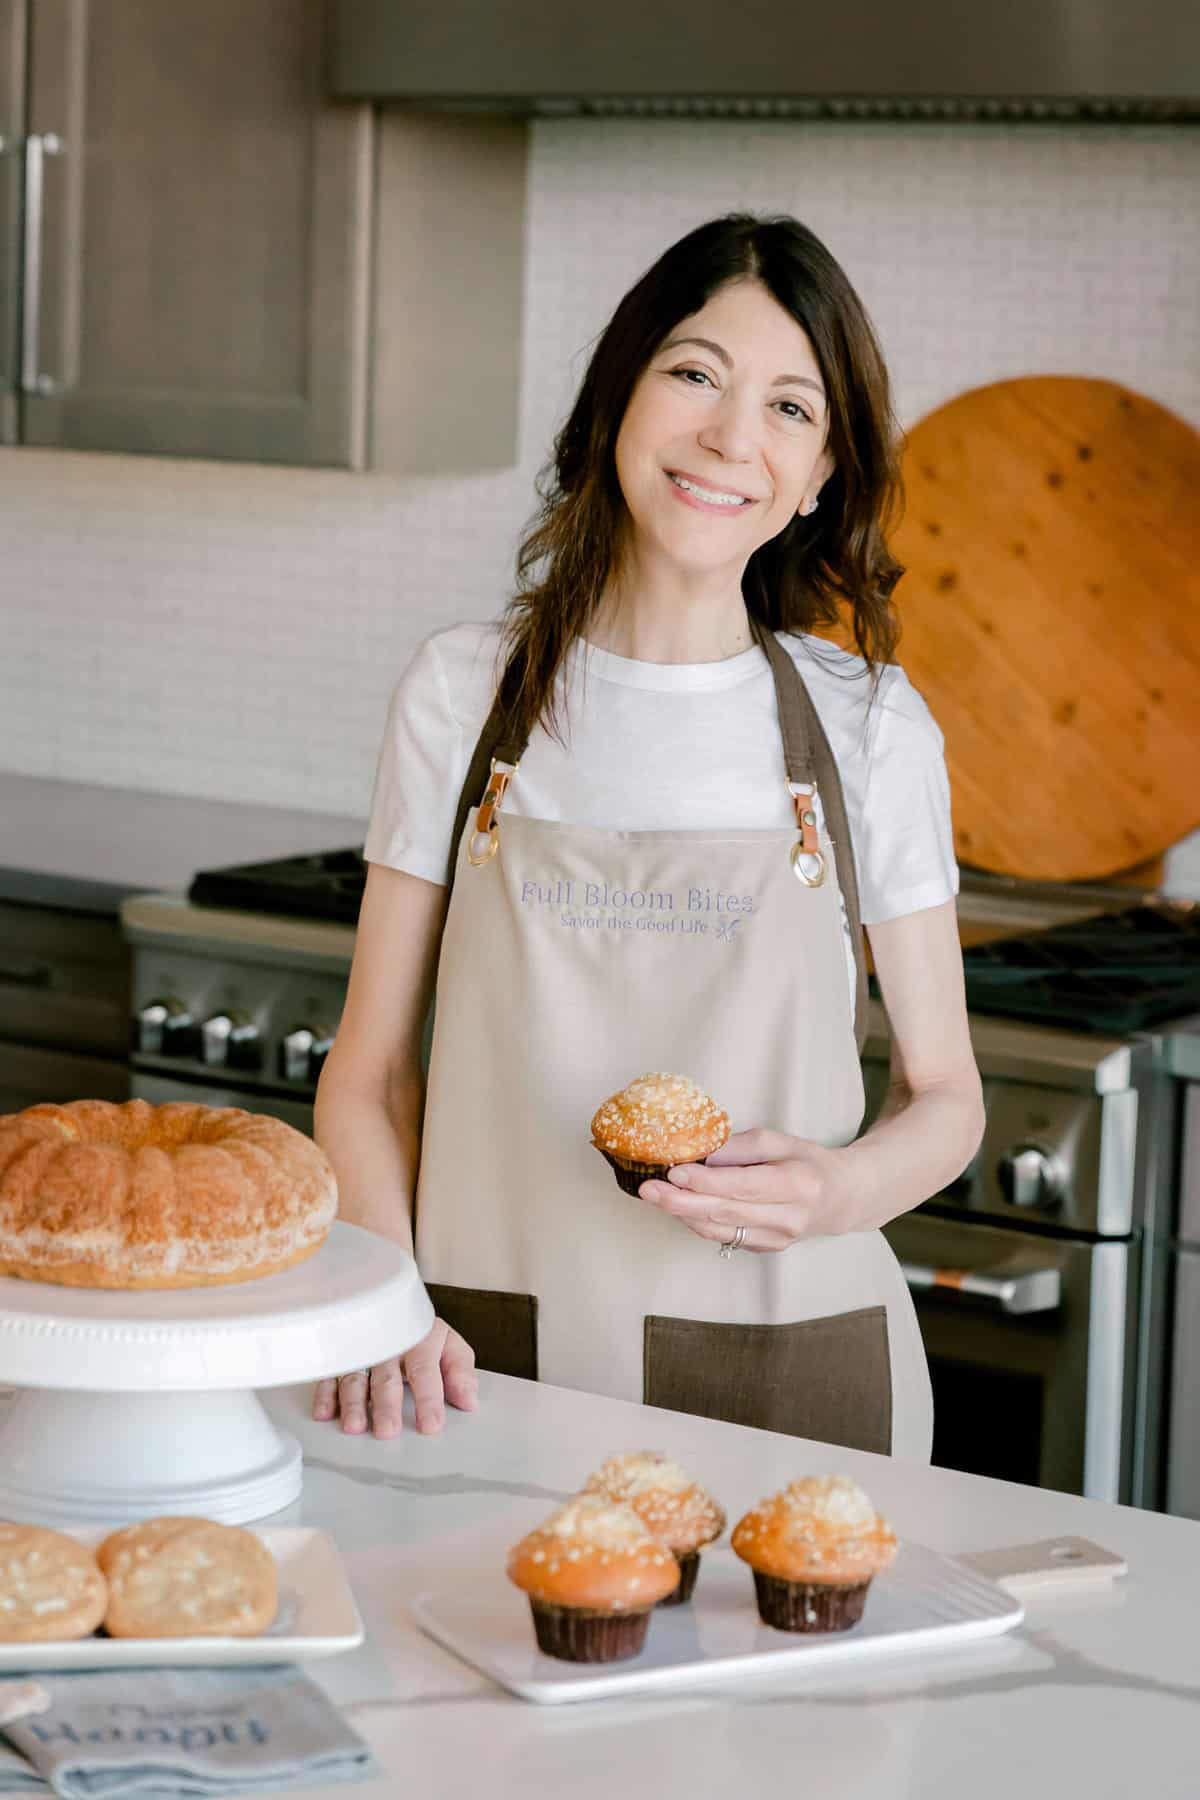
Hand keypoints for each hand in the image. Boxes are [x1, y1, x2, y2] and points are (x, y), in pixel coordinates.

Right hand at [311, 1316, 478, 1438]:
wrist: (392, 1305)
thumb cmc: (423, 1336)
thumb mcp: (450, 1345)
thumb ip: (460, 1373)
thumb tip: (469, 1402)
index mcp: (419, 1341)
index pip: (424, 1370)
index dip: (428, 1398)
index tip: (431, 1425)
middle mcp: (388, 1346)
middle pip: (387, 1377)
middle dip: (386, 1404)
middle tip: (387, 1431)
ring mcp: (362, 1351)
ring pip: (355, 1377)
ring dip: (353, 1402)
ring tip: (355, 1427)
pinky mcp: (342, 1357)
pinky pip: (331, 1374)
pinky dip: (325, 1394)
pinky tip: (325, 1414)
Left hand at [638, 1128, 847, 1251]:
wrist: (841, 1198)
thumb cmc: (808, 1162)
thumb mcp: (783, 1141)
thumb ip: (744, 1146)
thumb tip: (705, 1154)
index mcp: (797, 1184)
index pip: (743, 1186)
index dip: (706, 1182)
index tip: (675, 1171)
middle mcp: (788, 1218)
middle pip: (726, 1213)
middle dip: (682, 1202)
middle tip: (649, 1190)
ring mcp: (778, 1240)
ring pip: (721, 1230)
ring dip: (684, 1214)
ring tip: (655, 1196)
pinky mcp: (767, 1250)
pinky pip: (726, 1238)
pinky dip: (699, 1223)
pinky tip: (681, 1207)